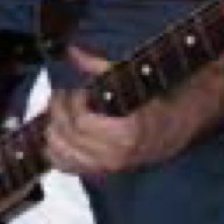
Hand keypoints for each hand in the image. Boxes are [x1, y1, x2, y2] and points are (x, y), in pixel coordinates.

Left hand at [44, 46, 192, 177]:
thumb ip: (99, 66)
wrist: (170, 130)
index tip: (76, 87)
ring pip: (60, 149)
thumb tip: (72, 52)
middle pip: (68, 133)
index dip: (73, 100)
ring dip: (53, 126)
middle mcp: (114, 155)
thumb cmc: (153, 103)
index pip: (82, 120)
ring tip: (59, 108)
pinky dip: (53, 147)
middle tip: (61, 93)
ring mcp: (104, 167)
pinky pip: (63, 164)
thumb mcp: (131, 80)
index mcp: (127, 133)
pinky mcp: (96, 171)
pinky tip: (58, 129)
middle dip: (58, 109)